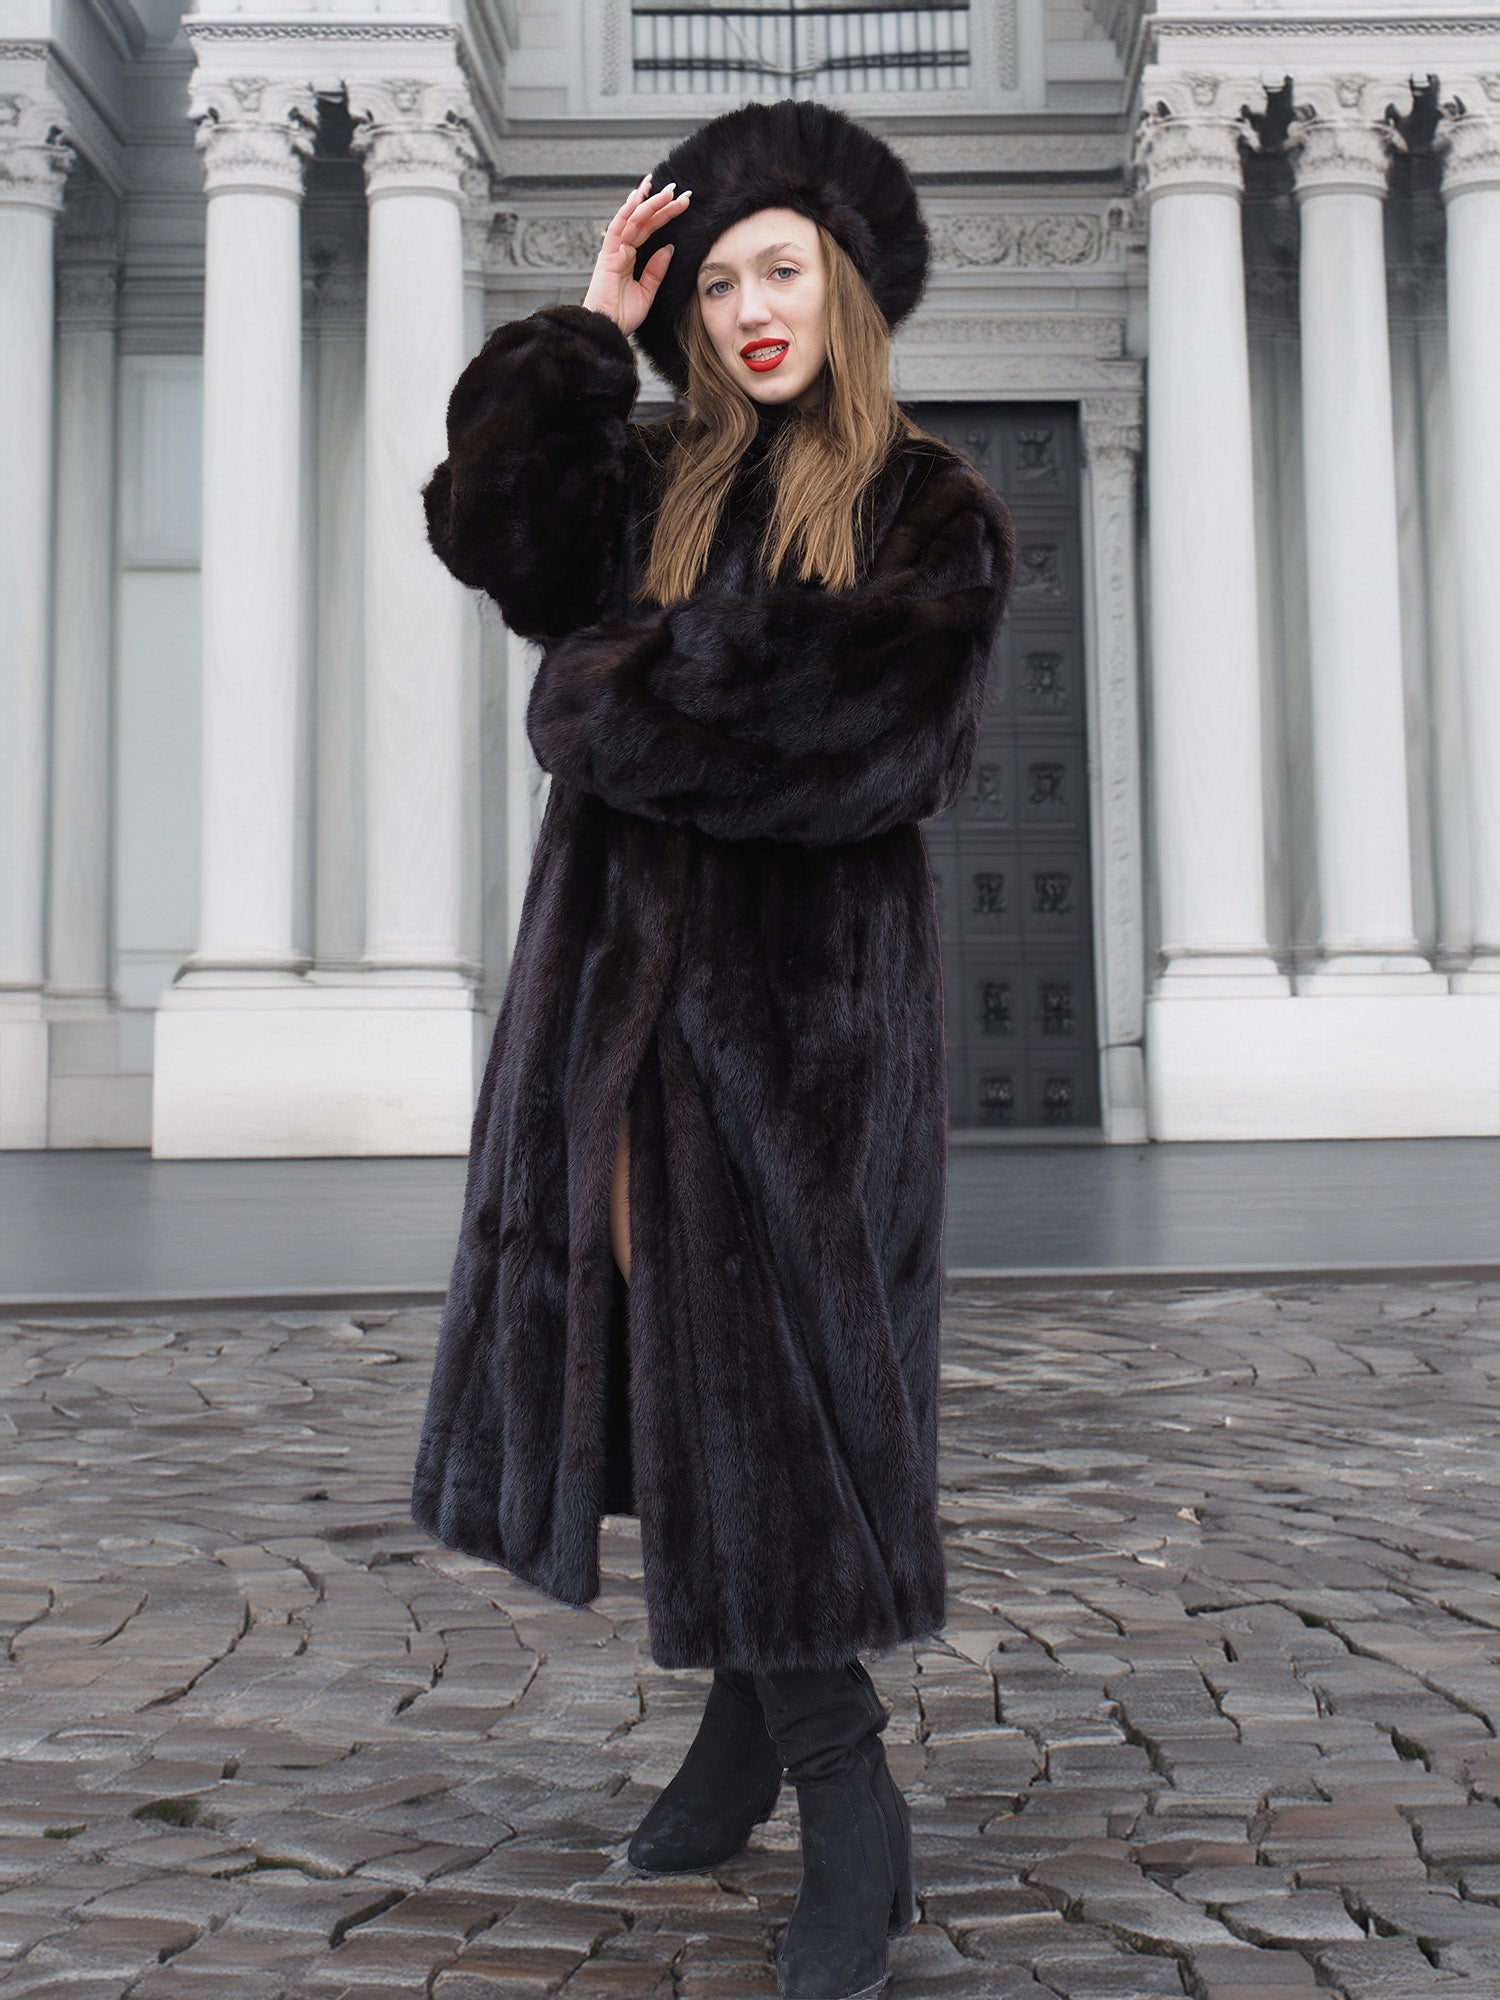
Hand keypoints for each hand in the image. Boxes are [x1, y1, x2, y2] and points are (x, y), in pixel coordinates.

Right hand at [582, 175, 691, 338]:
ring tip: (667, 190)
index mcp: (629, 258)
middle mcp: (620, 250)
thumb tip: (668, 248)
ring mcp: (613, 251)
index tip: (680, 203)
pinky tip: (639, 197)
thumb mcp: (647, 291)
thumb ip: (656, 270)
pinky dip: (628, 211)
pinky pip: (619, 228)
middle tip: (678, 190)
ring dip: (649, 203)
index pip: (648, 229)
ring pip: (633, 219)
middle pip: (643, 221)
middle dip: (660, 204)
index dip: (664, 215)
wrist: (607, 329)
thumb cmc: (622, 316)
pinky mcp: (608, 255)